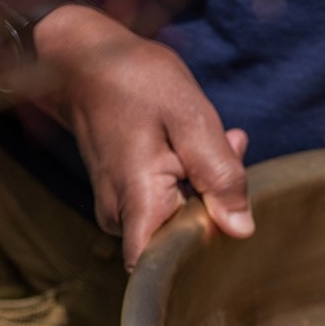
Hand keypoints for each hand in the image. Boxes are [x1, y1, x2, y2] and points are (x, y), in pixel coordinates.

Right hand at [31, 6, 253, 270]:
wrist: (83, 57)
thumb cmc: (133, 80)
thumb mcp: (190, 116)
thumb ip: (219, 174)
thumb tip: (241, 230)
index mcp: (140, 204)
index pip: (165, 269)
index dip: (203, 259)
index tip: (226, 224)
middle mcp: (124, 217)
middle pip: (184, 240)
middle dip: (217, 205)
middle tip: (231, 149)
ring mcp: (121, 210)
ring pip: (179, 221)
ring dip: (207, 188)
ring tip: (216, 140)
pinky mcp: (127, 200)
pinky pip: (166, 205)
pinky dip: (191, 181)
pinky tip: (198, 147)